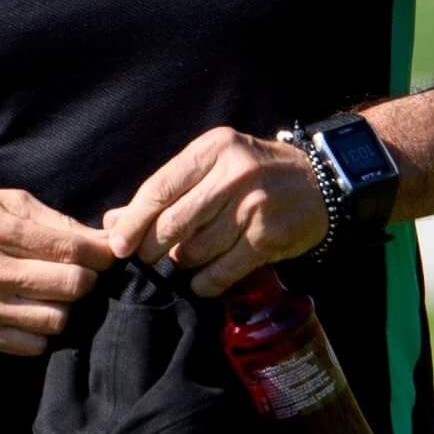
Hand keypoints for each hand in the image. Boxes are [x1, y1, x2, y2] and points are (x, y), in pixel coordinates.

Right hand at [0, 189, 113, 355]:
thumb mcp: (2, 202)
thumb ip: (53, 220)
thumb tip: (102, 240)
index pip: (71, 249)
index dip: (100, 253)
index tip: (107, 253)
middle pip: (71, 285)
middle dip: (86, 278)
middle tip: (79, 271)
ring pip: (56, 319)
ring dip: (65, 306)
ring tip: (52, 291)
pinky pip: (32, 345)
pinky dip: (42, 330)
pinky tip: (31, 310)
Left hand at [103, 127, 326, 295]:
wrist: (321, 181)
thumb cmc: (255, 173)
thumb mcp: (212, 166)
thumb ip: (165, 191)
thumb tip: (113, 222)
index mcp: (212, 150)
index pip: (158, 189)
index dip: (133, 221)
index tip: (117, 245)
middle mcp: (233, 174)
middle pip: (173, 222)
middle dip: (152, 247)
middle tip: (146, 258)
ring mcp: (253, 206)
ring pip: (196, 249)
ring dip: (182, 263)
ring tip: (182, 262)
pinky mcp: (268, 237)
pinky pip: (223, 270)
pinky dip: (205, 282)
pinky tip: (200, 283)